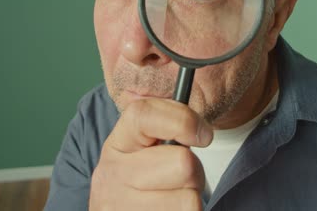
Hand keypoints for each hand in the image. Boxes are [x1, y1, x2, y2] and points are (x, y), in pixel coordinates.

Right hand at [89, 98, 213, 209]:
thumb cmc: (146, 182)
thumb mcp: (149, 150)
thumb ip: (170, 130)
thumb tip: (201, 131)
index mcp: (119, 143)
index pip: (145, 114)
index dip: (183, 121)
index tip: (202, 135)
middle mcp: (114, 173)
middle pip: (183, 163)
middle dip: (195, 172)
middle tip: (181, 178)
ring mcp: (120, 205)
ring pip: (189, 199)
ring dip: (191, 199)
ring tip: (173, 199)